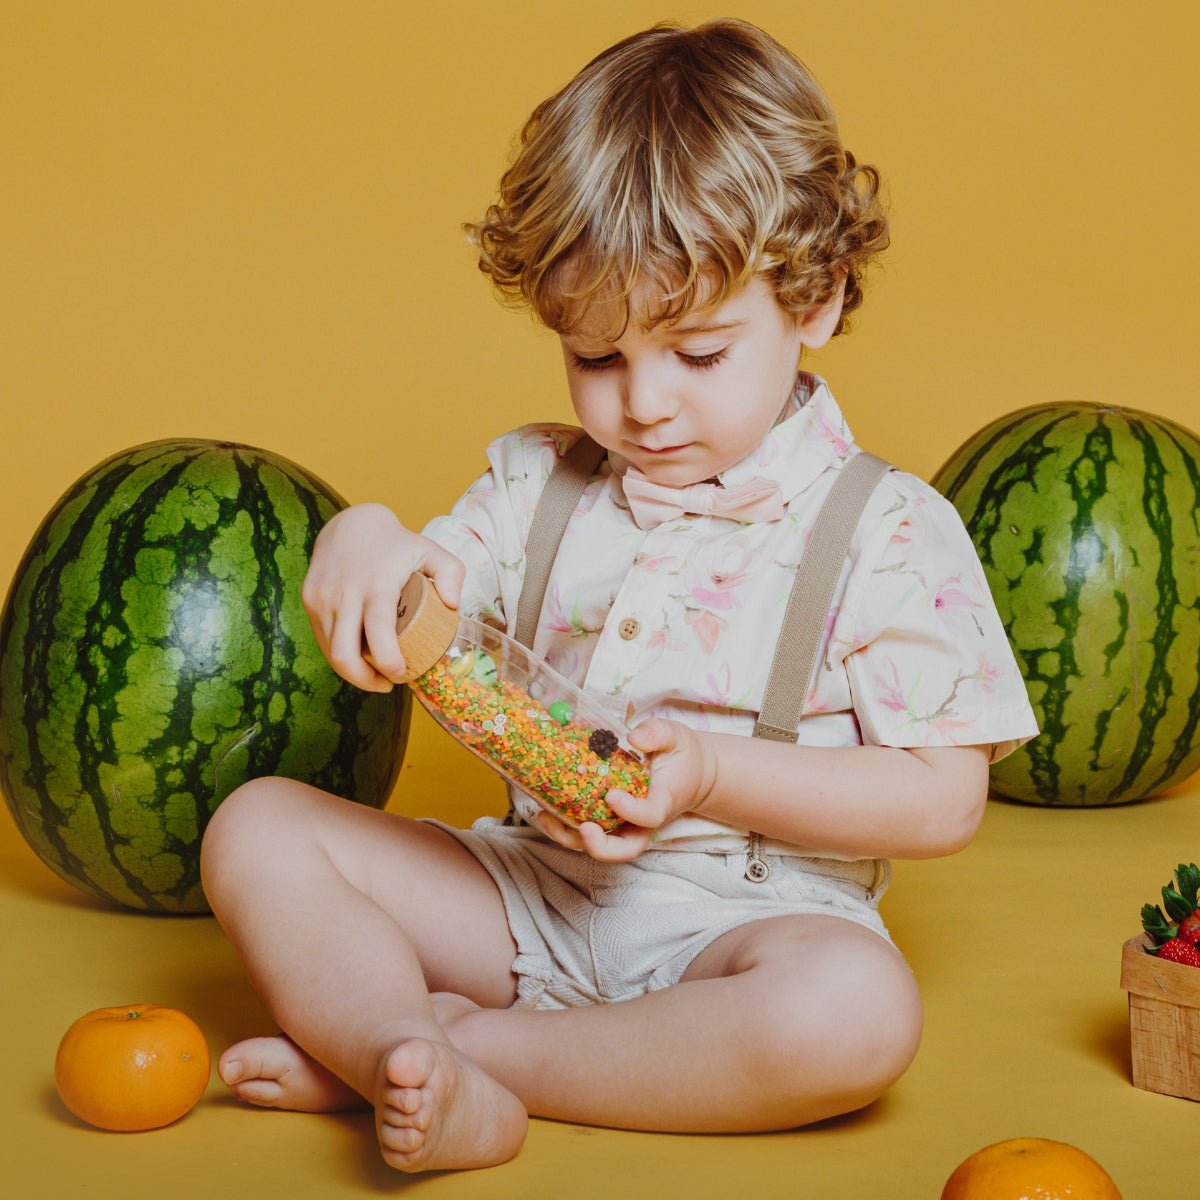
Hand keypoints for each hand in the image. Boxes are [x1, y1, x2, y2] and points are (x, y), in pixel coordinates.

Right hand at [301, 503, 464, 691]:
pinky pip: (323, 639)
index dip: (388, 662)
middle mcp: (345, 594)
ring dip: (352, 672)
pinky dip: (340, 654)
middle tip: (388, 683)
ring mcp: (322, 598)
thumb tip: (453, 605)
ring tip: (375, 675)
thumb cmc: (397, 543)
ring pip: (331, 652)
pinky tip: (358, 658)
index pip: (377, 634)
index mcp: (377, 585)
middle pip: (344, 655)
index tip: (401, 675)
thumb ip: (451, 573)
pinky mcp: (310, 600)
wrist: (350, 522)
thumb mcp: (430, 550)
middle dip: (365, 680)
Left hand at [534, 718, 716, 861]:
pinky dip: (566, 827)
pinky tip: (545, 809)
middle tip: (582, 829)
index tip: (611, 795)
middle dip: (600, 846)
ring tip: (546, 817)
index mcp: (663, 801)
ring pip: (601, 846)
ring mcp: (626, 825)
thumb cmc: (681, 755)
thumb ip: (657, 734)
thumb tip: (634, 737)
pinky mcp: (611, 821)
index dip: (631, 811)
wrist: (691, 773)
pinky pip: (589, 832)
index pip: (650, 817)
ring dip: (571, 838)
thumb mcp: (675, 736)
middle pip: (624, 849)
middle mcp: (643, 822)